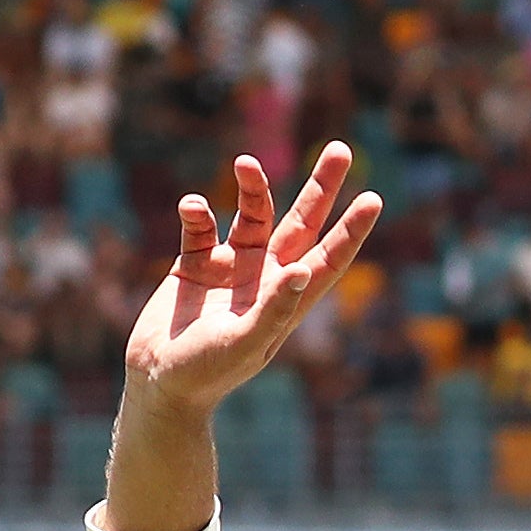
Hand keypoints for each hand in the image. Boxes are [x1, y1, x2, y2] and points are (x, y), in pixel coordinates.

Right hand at [123, 145, 383, 419]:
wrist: (157, 381)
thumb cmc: (207, 372)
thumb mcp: (244, 342)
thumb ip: (274, 308)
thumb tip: (303, 269)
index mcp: (287, 299)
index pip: (328, 258)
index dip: (351, 230)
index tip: (373, 199)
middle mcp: (265, 277)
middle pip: (302, 224)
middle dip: (321, 189)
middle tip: (340, 150)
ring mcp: (232, 267)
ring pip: (253, 214)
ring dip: (252, 187)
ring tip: (245, 163)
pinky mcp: (195, 262)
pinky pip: (201, 226)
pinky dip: (196, 212)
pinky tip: (192, 207)